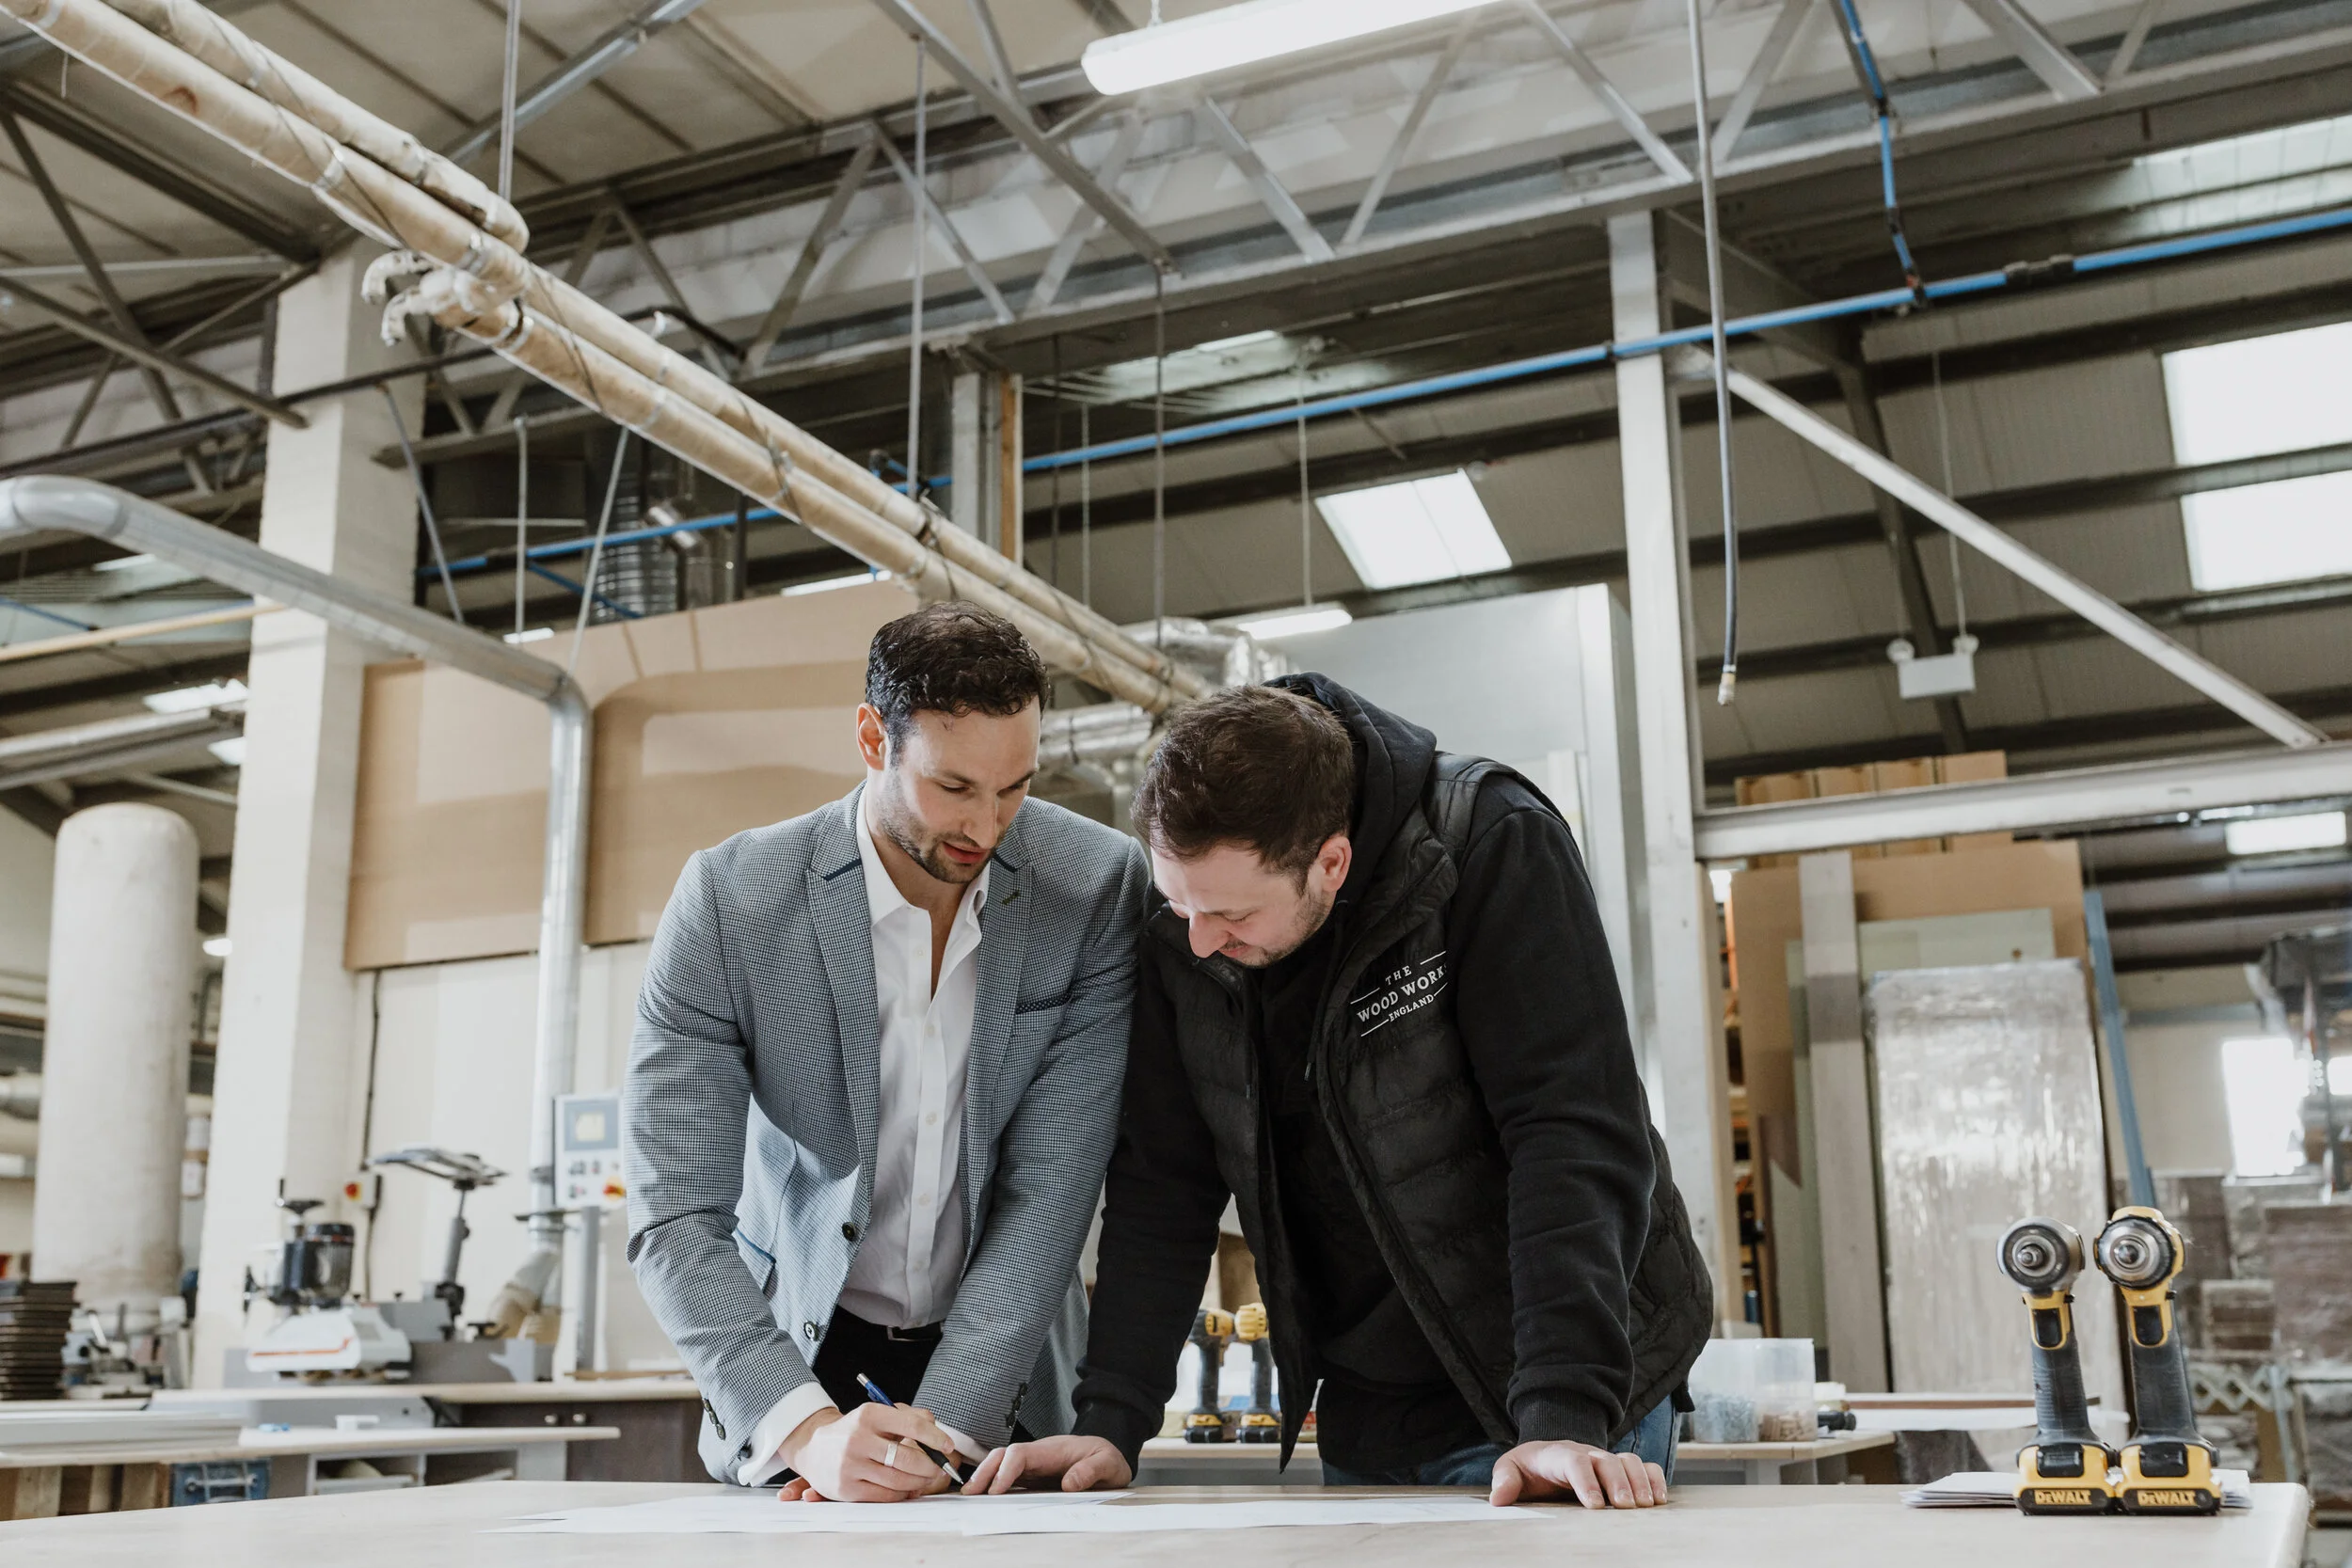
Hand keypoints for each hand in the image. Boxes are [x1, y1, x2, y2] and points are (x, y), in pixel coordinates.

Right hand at [778, 1402, 957, 1502]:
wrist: (814, 1449)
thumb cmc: (854, 1431)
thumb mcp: (877, 1414)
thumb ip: (909, 1416)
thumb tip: (935, 1428)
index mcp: (868, 1415)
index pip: (911, 1426)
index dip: (935, 1437)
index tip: (948, 1445)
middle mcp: (858, 1439)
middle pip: (907, 1458)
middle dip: (930, 1465)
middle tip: (939, 1467)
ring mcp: (851, 1466)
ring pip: (898, 1480)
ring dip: (919, 1482)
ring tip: (926, 1478)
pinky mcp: (847, 1489)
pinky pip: (885, 1496)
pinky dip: (902, 1494)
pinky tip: (908, 1488)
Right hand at [963, 1434, 1133, 1493]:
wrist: (1108, 1456)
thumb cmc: (1106, 1457)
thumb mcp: (1108, 1463)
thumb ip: (1091, 1470)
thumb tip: (1069, 1483)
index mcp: (1053, 1450)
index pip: (1021, 1454)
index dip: (1006, 1470)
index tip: (996, 1490)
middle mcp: (1038, 1455)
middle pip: (1003, 1456)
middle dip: (984, 1472)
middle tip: (970, 1493)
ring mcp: (1034, 1466)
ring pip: (1001, 1465)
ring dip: (984, 1478)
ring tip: (969, 1495)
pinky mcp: (1033, 1477)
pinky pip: (1009, 1478)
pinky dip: (993, 1485)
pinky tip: (984, 1497)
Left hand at [1489, 1439, 1666, 1508]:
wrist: (1545, 1456)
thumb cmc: (1529, 1468)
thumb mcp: (1510, 1469)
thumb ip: (1504, 1480)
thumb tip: (1498, 1498)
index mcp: (1557, 1454)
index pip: (1573, 1461)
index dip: (1586, 1481)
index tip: (1595, 1505)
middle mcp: (1586, 1453)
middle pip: (1607, 1460)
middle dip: (1618, 1483)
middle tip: (1626, 1507)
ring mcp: (1605, 1459)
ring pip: (1628, 1461)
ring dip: (1639, 1482)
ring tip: (1646, 1506)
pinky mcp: (1620, 1469)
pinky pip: (1643, 1467)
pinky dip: (1654, 1479)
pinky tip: (1660, 1500)